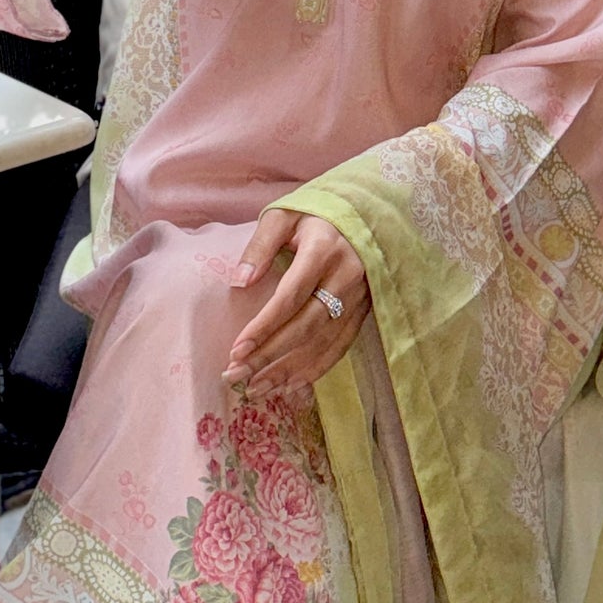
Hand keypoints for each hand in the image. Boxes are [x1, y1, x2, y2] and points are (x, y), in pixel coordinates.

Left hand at [224, 210, 368, 398]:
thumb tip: (240, 282)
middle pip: (306, 326)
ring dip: (289, 370)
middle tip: (238, 376)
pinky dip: (316, 369)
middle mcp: (345, 277)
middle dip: (270, 355)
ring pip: (323, 343)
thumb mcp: (284, 215)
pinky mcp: (365, 310)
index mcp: (323, 249)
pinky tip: (290, 385)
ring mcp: (359, 297)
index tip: (236, 350)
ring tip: (257, 389)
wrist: (365, 214)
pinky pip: (341, 346)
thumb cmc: (315, 214)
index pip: (290, 297)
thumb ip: (260, 245)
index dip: (264, 327)